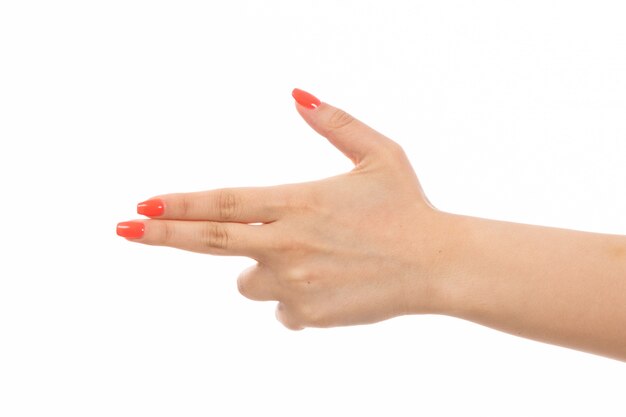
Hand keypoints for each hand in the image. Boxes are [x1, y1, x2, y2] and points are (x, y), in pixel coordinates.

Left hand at [116, 88, 453, 329]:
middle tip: (122, 230)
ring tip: (308, 260)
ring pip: (247, 282)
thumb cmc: (407, 205)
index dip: (178, 204)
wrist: (438, 265)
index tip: (141, 206)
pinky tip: (328, 285)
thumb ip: (334, 122)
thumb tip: (294, 93)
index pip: (223, 202)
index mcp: (298, 202)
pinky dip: (291, 298)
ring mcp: (295, 284)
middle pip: (208, 242)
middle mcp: (287, 244)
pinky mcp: (308, 316)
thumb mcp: (379, 152)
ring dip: (259, 269)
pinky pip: (279, 310)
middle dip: (160, 236)